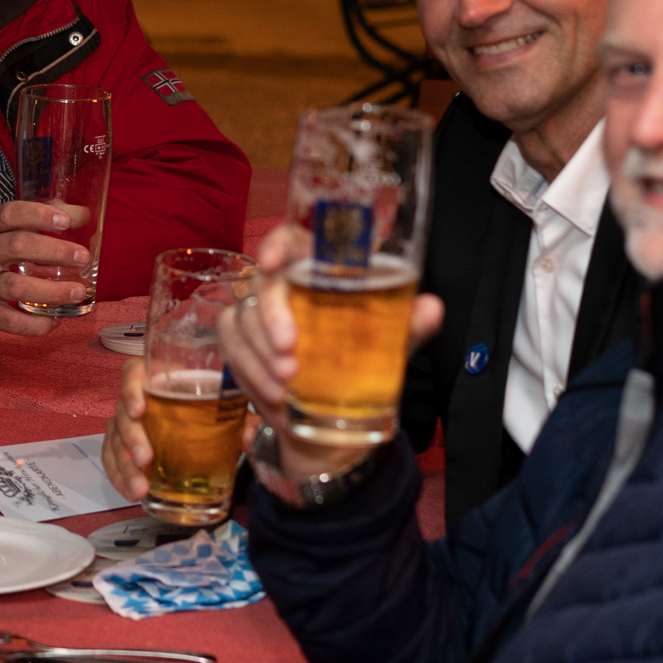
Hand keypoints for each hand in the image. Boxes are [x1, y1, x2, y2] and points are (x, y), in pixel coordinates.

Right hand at [0, 201, 90, 335]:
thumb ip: (34, 219)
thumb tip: (80, 213)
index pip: (9, 214)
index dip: (38, 214)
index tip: (67, 221)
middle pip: (17, 247)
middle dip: (54, 252)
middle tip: (82, 257)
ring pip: (15, 286)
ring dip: (51, 290)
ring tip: (78, 292)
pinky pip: (8, 321)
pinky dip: (35, 324)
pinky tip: (56, 320)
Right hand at [102, 357, 260, 500]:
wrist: (209, 428)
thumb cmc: (213, 409)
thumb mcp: (232, 411)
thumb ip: (244, 421)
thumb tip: (251, 437)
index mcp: (161, 380)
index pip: (133, 372)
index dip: (131, 388)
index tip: (139, 410)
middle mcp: (138, 400)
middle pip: (122, 413)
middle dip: (132, 438)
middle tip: (145, 459)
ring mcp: (128, 424)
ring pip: (114, 440)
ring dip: (123, 465)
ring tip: (139, 489)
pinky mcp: (124, 447)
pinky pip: (112, 459)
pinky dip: (118, 477)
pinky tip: (131, 492)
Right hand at [219, 225, 443, 482]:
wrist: (337, 423)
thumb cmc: (365, 367)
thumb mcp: (391, 347)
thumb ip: (410, 325)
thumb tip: (432, 307)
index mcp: (322, 272)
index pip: (293, 239)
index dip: (278, 243)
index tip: (272, 263)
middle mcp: (287, 286)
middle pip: (263, 283)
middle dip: (271, 316)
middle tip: (291, 352)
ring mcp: (258, 314)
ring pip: (242, 318)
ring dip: (260, 355)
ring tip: (287, 387)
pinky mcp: (240, 342)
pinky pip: (230, 346)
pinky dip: (250, 372)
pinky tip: (274, 394)